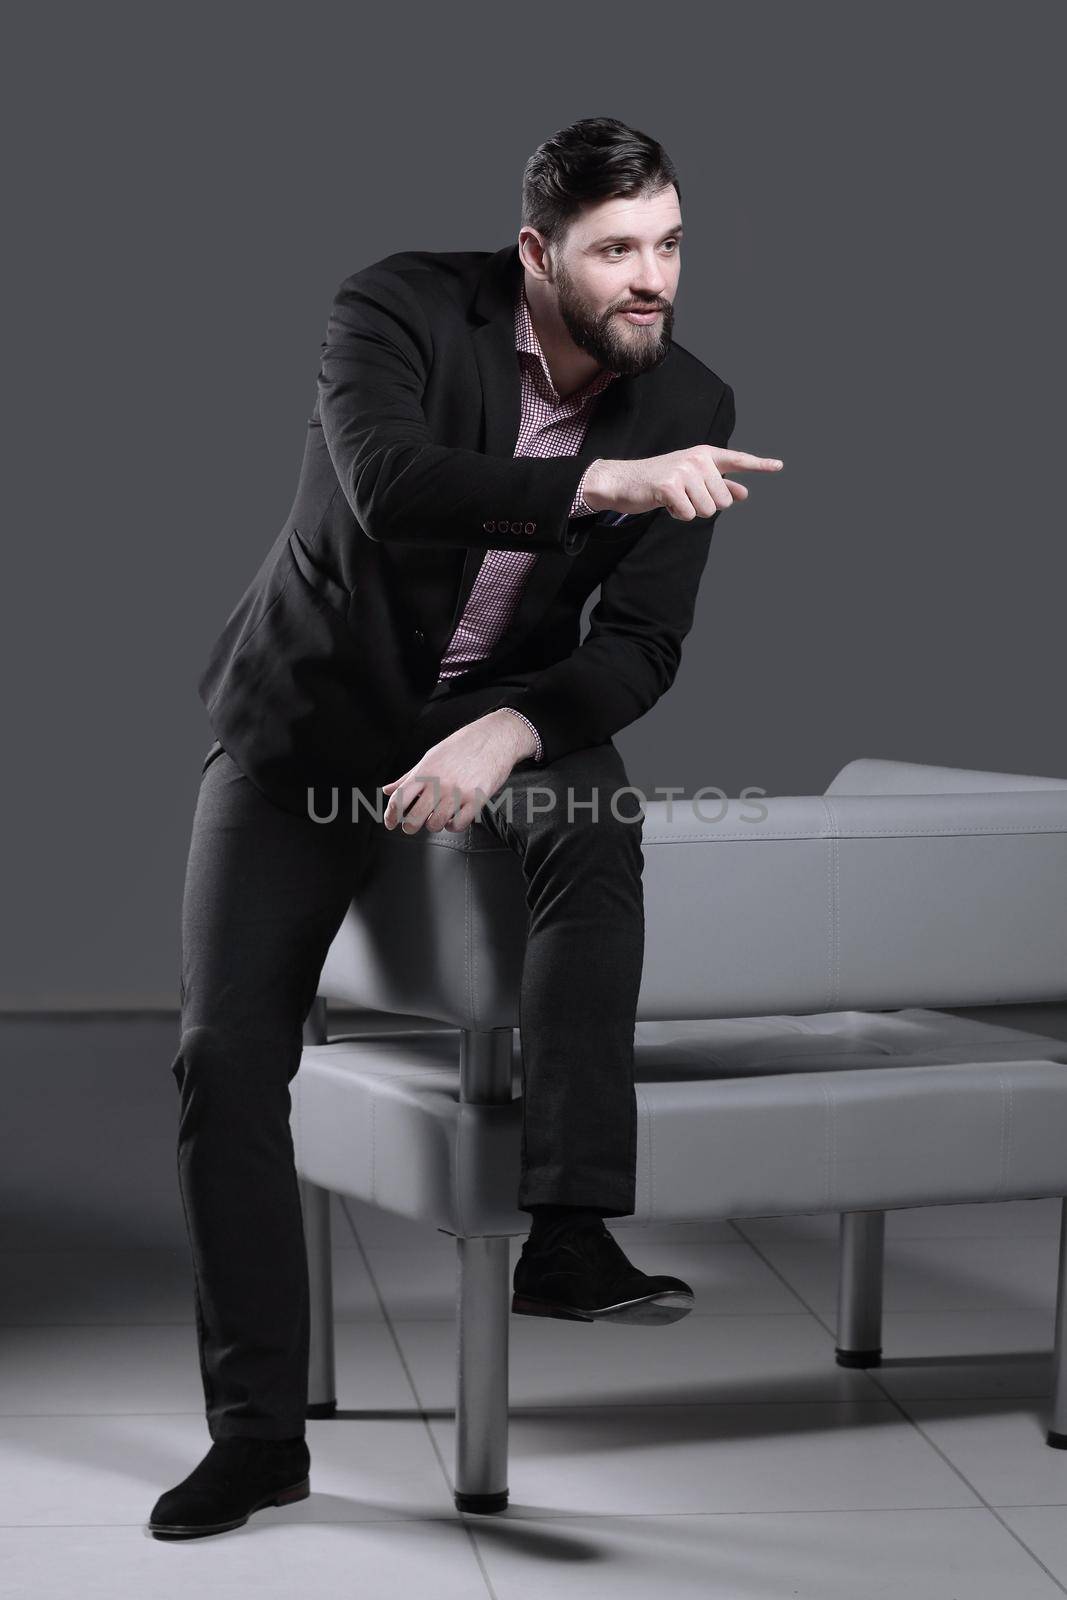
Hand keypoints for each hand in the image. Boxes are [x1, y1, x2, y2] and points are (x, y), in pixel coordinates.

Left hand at [381, 712, 527, 834]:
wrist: (495, 737)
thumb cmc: (462, 745)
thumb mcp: (431, 757)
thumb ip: (408, 776)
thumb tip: (388, 790)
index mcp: (425, 771)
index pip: (399, 798)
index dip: (390, 815)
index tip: (390, 822)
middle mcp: (439, 783)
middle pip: (414, 817)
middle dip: (410, 826)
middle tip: (411, 826)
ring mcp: (458, 792)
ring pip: (435, 824)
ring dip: (433, 825)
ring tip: (436, 818)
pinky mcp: (476, 799)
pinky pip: (458, 824)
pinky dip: (453, 826)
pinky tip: (454, 818)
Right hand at [582, 446, 783, 521]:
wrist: (623, 481)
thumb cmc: (660, 482)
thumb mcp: (692, 481)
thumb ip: (718, 485)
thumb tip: (744, 494)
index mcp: (705, 455)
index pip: (737, 460)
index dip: (759, 465)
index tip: (779, 466)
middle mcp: (697, 459)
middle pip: (723, 501)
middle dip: (705, 506)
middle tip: (685, 496)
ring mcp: (684, 470)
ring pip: (708, 510)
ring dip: (691, 511)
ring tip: (675, 498)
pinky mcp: (670, 486)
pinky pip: (689, 514)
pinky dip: (678, 515)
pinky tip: (666, 503)